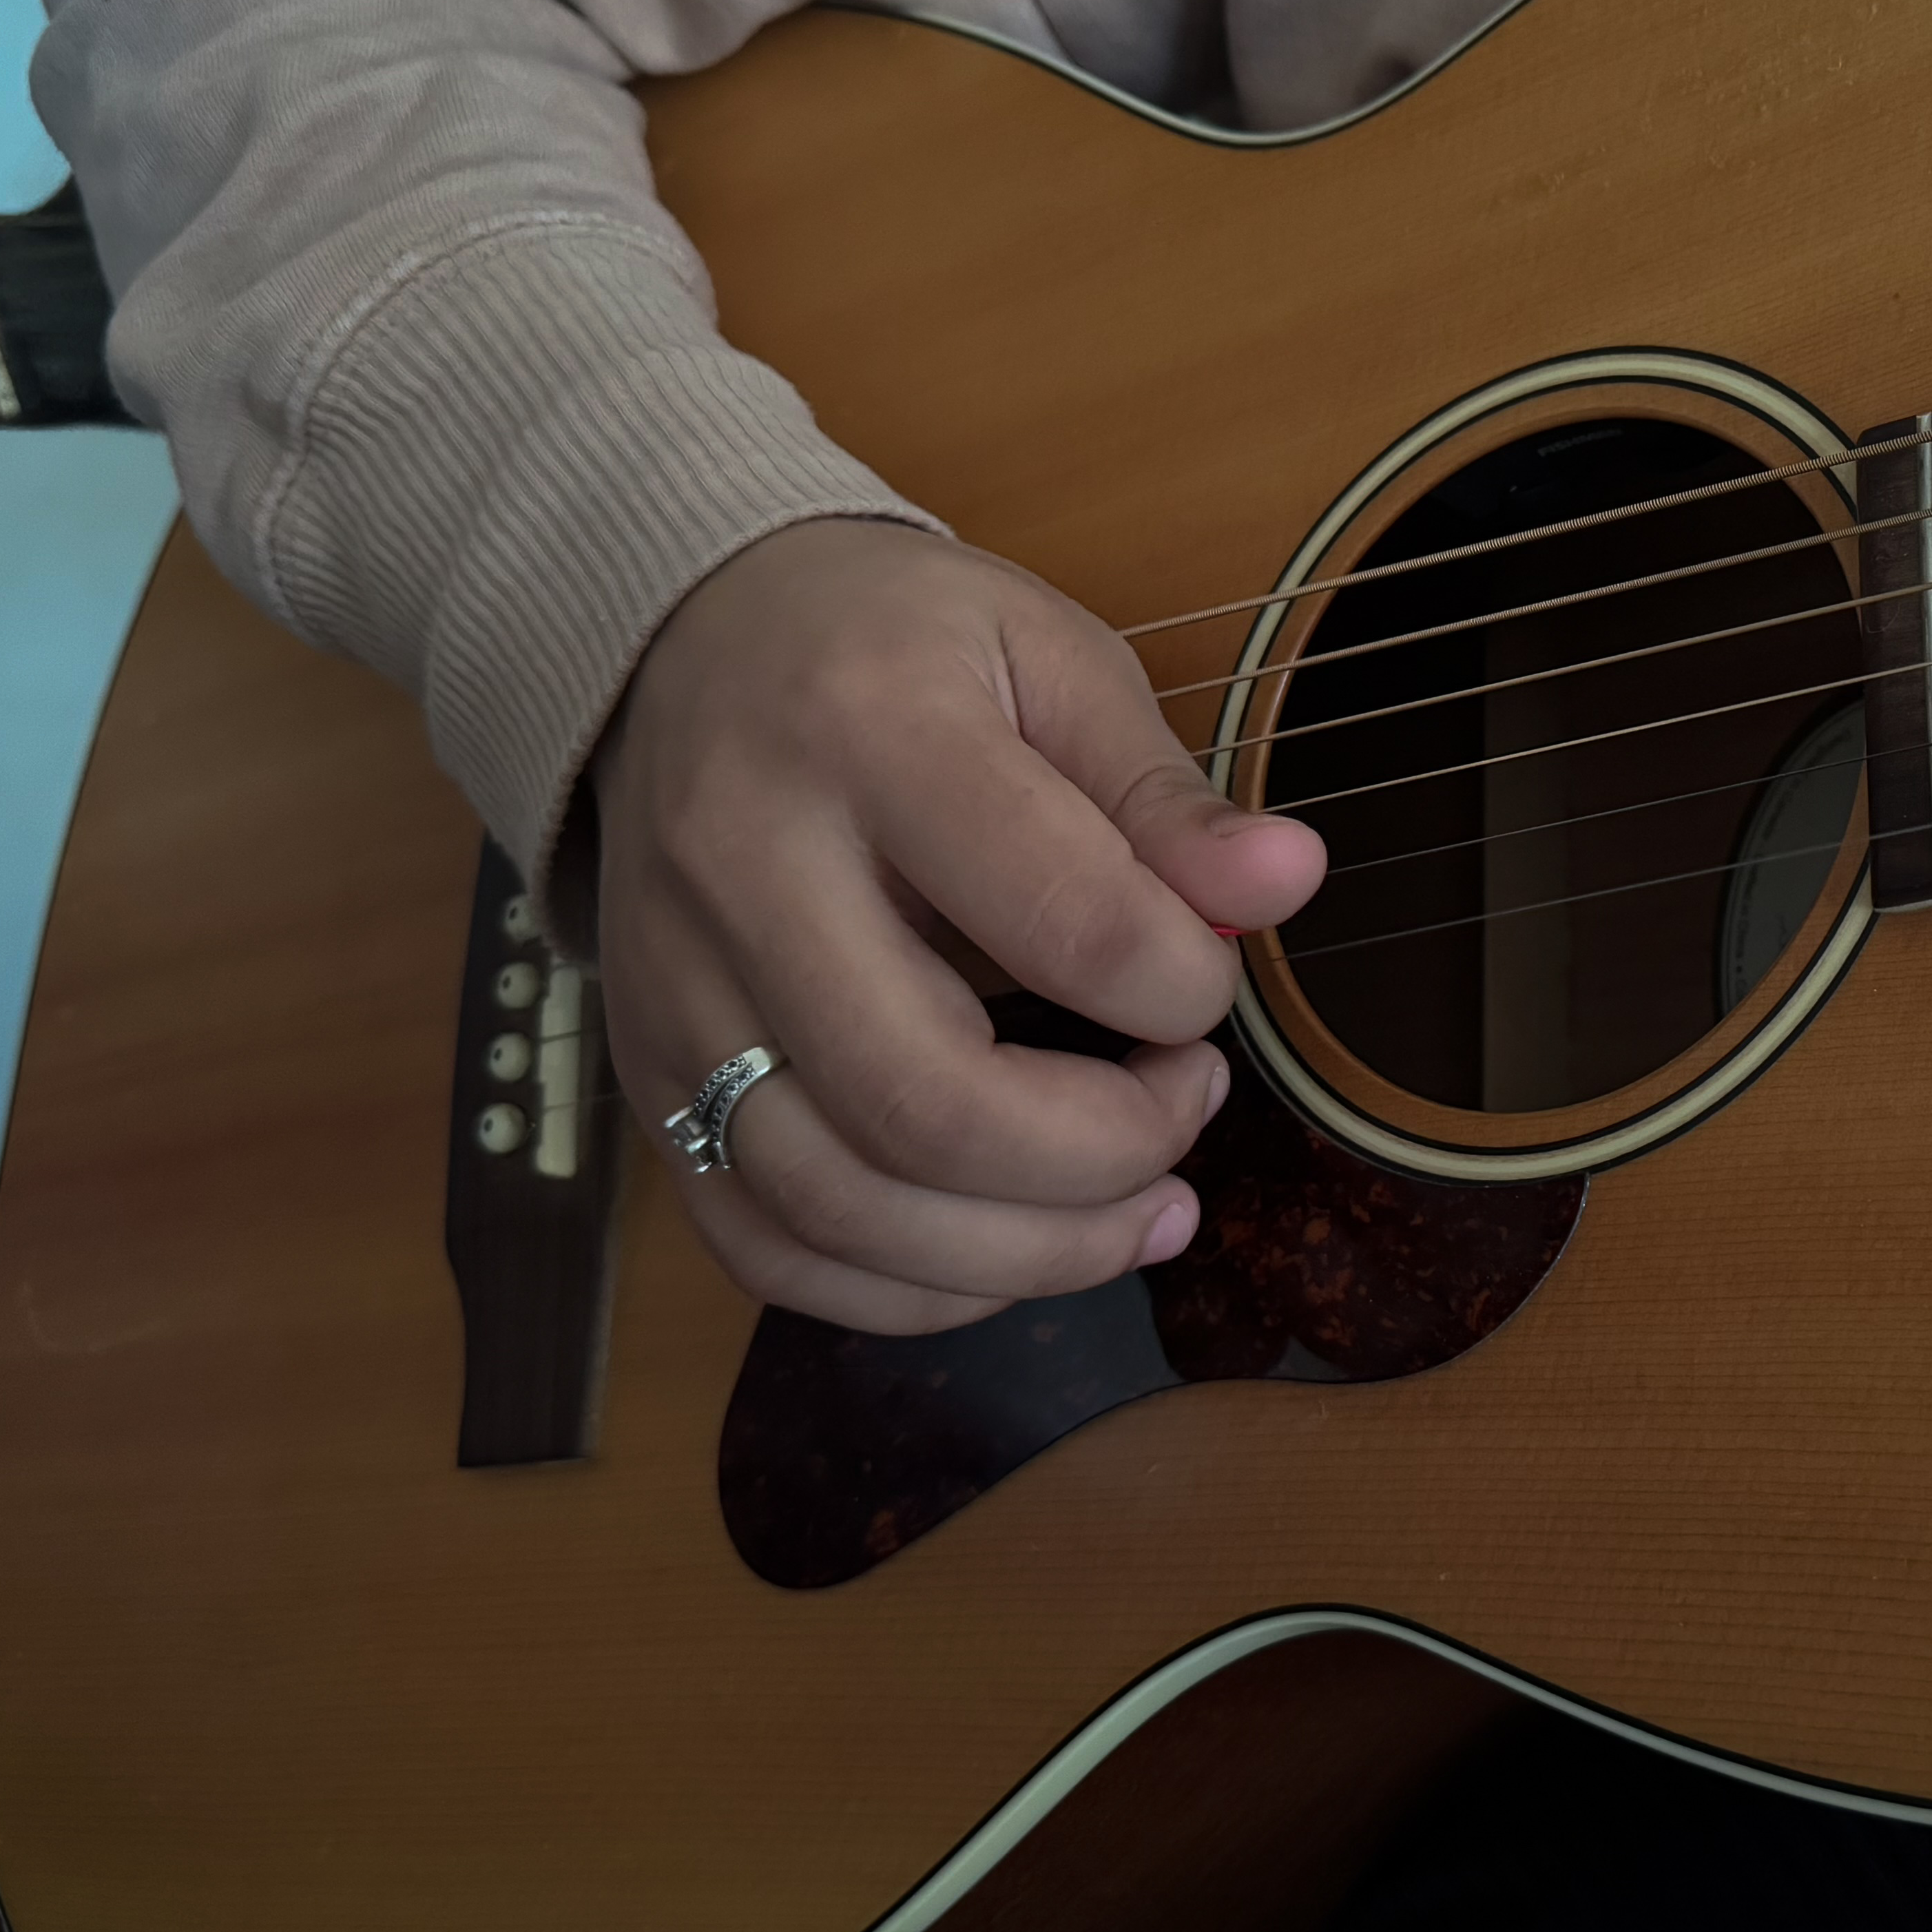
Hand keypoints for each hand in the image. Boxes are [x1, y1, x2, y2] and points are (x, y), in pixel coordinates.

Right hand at [593, 519, 1322, 1333]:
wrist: (684, 642)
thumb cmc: (896, 650)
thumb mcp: (1049, 658)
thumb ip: (1163, 794)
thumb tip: (1285, 887)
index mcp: (869, 734)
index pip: (1061, 920)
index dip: (1181, 989)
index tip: (1207, 982)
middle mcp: (743, 873)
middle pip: (928, 1104)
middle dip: (1105, 1154)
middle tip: (1188, 1106)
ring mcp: (677, 992)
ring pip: (842, 1207)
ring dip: (1029, 1252)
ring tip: (1145, 1211)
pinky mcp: (646, 1075)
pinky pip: (766, 1247)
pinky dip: (909, 1289)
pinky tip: (1014, 1249)